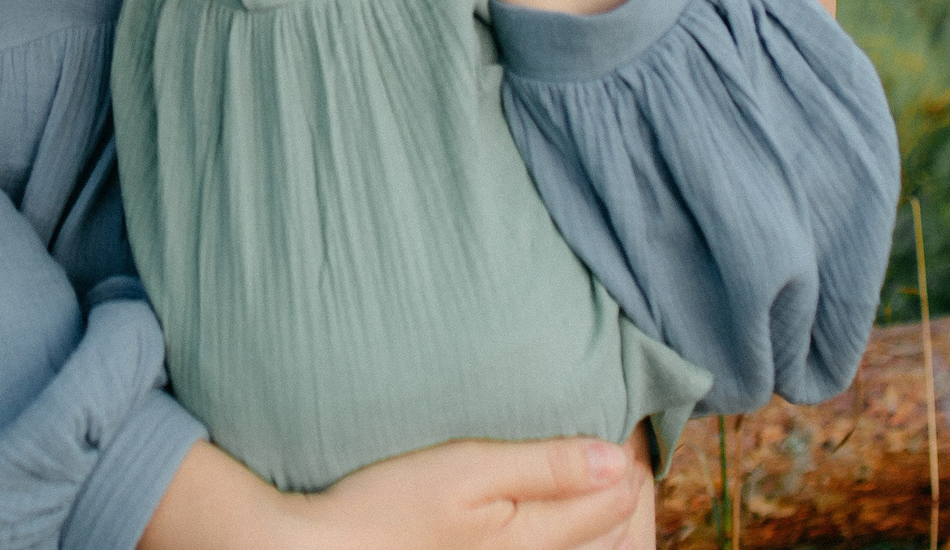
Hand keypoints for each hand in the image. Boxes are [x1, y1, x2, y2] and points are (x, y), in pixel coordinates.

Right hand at [140, 431, 651, 549]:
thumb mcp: (471, 469)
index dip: (626, 454)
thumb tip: (617, 459)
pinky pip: (545, 545)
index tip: (618, 413)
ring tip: (583, 458)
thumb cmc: (389, 504)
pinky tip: (543, 494)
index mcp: (537, 535)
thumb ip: (547, 466)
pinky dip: (561, 520)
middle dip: (617, 481)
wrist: (323, 547)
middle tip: (611, 433)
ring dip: (591, 501)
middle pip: (609, 527)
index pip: (618, 499)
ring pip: (579, 540)